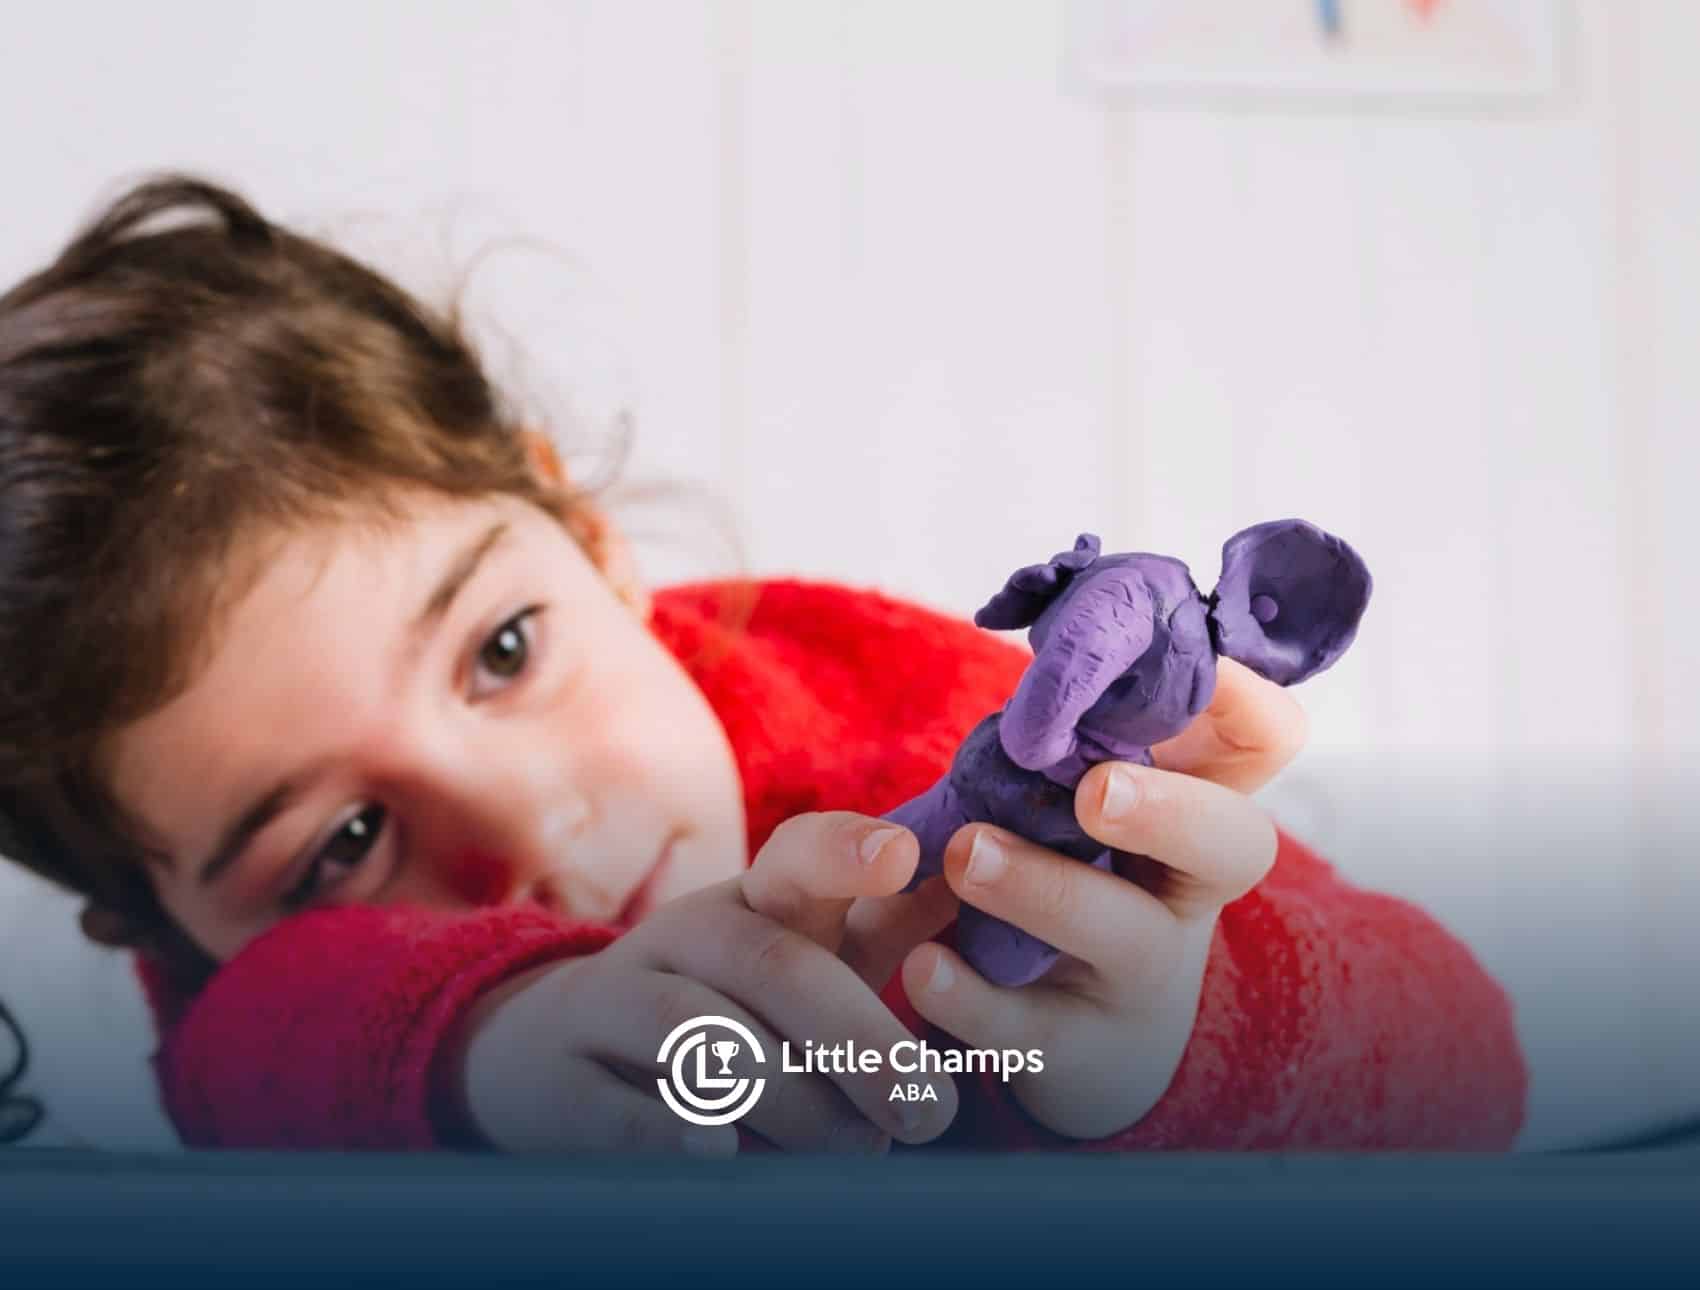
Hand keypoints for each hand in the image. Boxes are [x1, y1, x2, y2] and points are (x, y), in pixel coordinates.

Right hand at [451, 817, 956, 1156]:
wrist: (552, 1056)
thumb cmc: (722, 1006)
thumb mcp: (797, 955)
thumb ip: (881, 927)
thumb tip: (969, 886)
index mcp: (748, 903)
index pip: (795, 858)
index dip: (846, 852)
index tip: (901, 855)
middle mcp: (679, 939)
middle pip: (772, 966)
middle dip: (859, 1037)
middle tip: (926, 1108)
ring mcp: (611, 1007)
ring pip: (703, 1036)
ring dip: (794, 1098)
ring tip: (858, 1149)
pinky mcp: (563, 1086)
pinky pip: (619, 1108)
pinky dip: (674, 1131)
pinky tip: (723, 1152)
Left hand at [894, 658, 1305, 1138]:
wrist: (1080, 1045)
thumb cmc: (1070, 879)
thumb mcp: (1084, 810)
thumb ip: (1070, 741)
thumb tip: (1035, 649)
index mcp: (1191, 809)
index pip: (1264, 740)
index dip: (1246, 695)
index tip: (1192, 663)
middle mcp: (1186, 890)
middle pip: (1233, 844)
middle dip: (1171, 810)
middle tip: (1096, 790)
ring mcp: (1141, 976)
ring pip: (1124, 935)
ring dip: (1047, 889)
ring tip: (967, 854)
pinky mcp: (1075, 1049)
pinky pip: (1030, 1027)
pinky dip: (971, 997)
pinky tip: (922, 966)